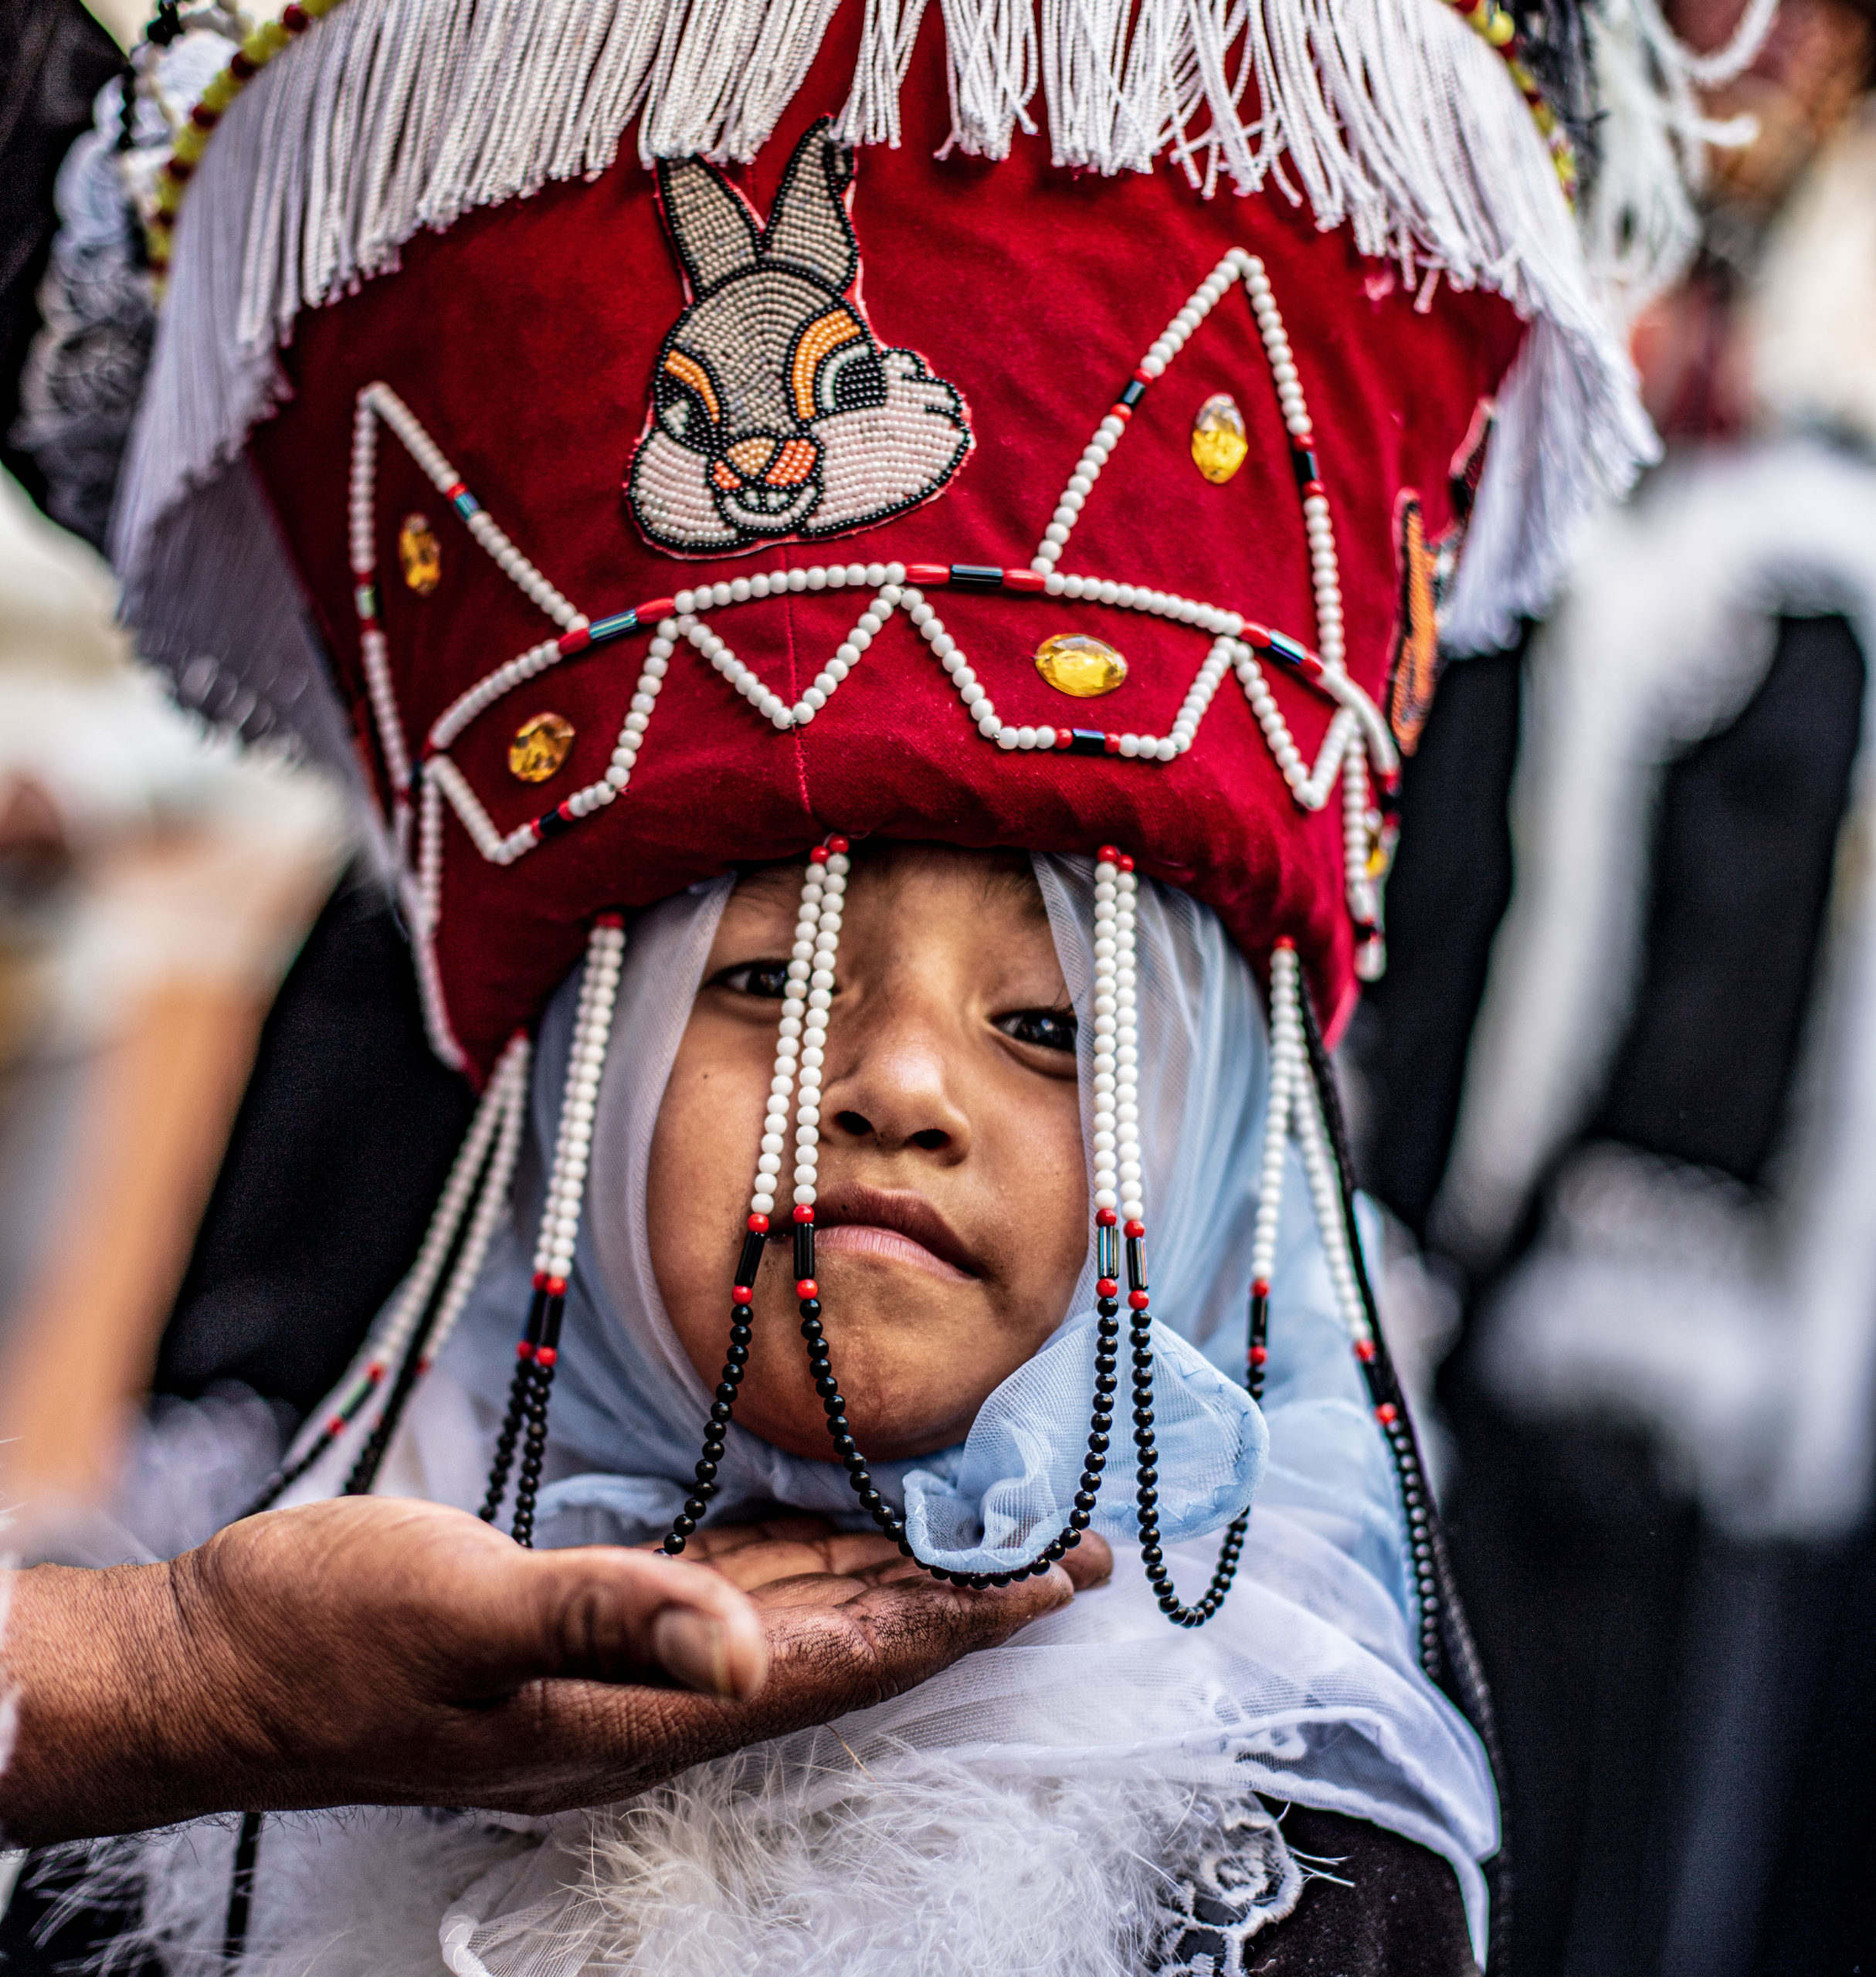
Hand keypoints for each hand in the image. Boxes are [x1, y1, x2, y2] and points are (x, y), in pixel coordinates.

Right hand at [0, 1498, 1109, 1845]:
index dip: (957, 1621)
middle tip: (1065, 1552)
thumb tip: (750, 1648)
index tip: (1058, 1581)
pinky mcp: (587, 1621)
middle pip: (848, 1645)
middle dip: (959, 1599)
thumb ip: (606, 1619)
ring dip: (894, 1579)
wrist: (223, 1664)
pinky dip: (801, 1556)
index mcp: (647, 1710)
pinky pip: (728, 1588)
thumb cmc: (328, 1640)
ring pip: (799, 1617)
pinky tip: (833, 1526)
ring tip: (984, 1539)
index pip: (847, 1664)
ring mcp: (624, 1661)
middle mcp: (657, 1695)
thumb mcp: (461, 1615)